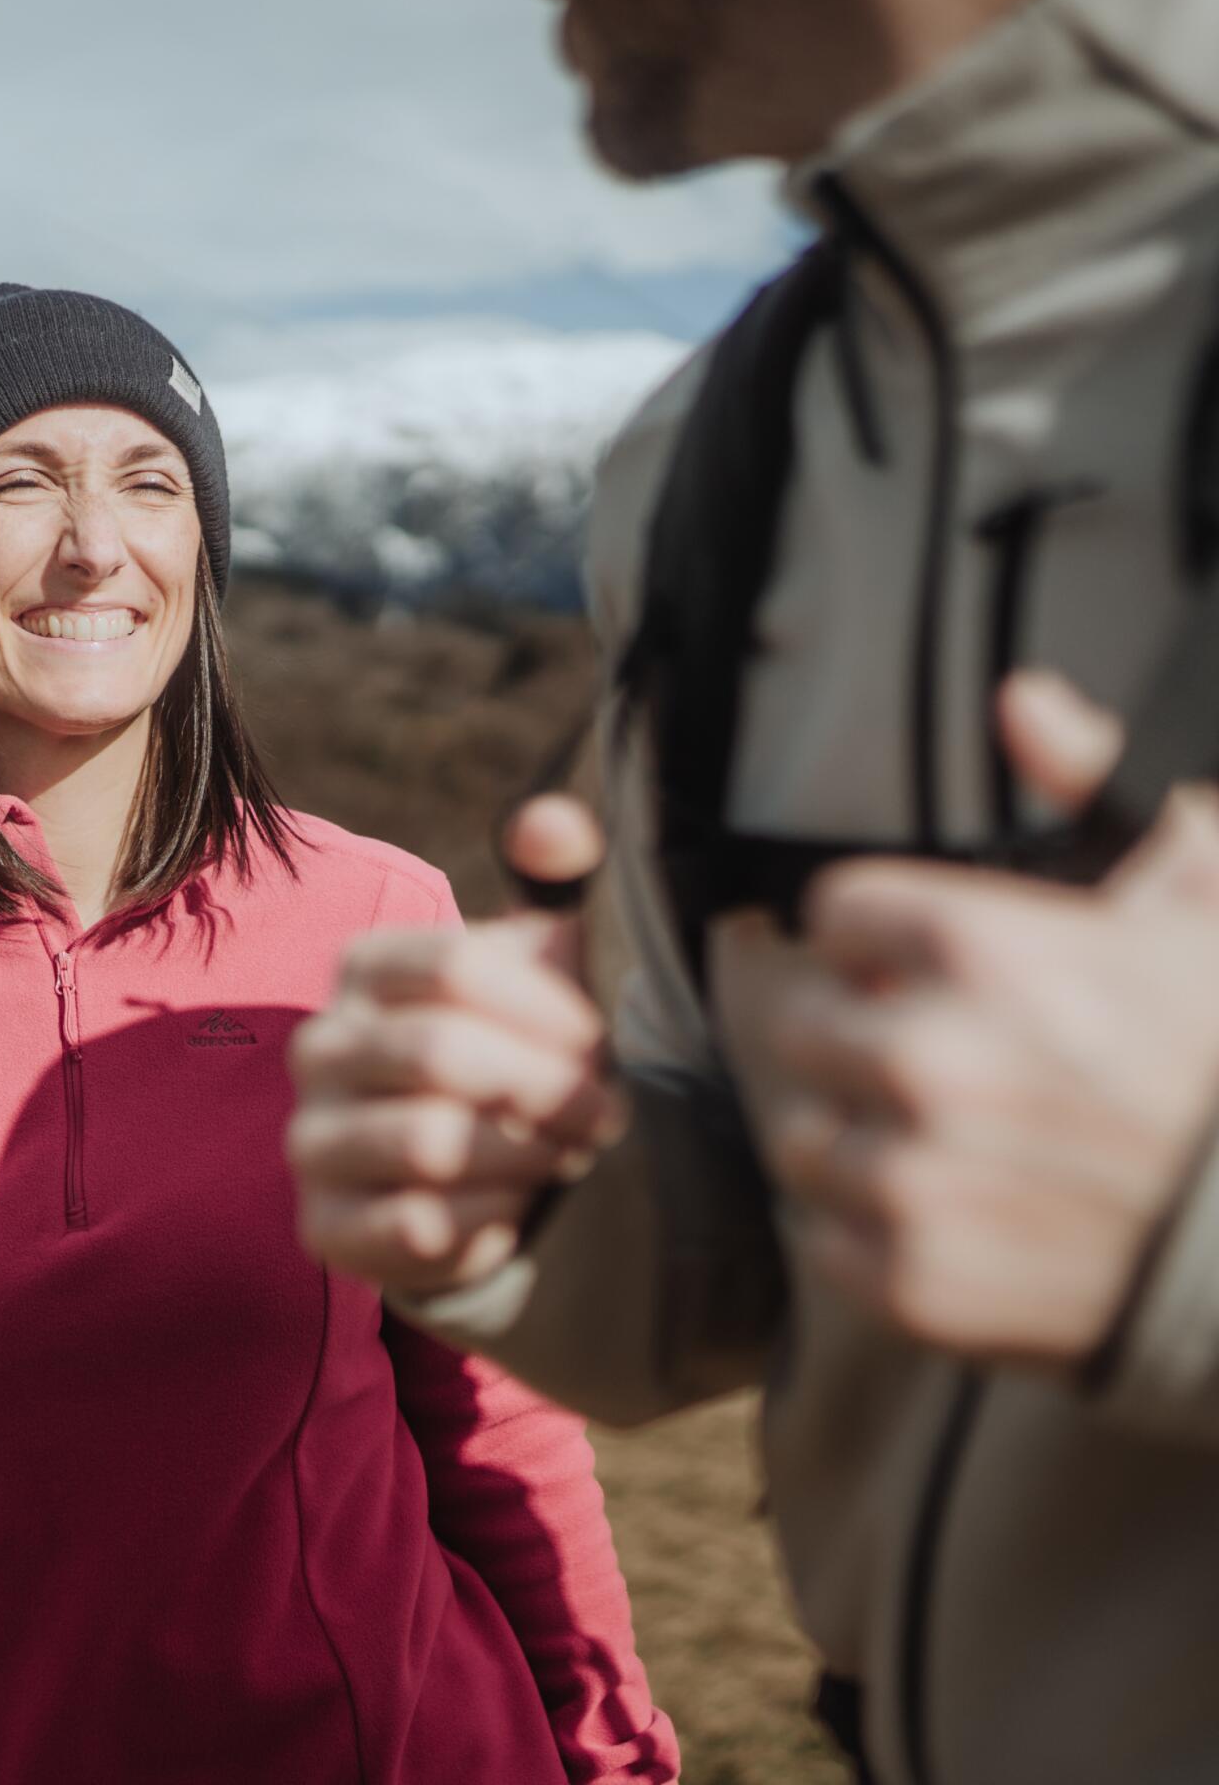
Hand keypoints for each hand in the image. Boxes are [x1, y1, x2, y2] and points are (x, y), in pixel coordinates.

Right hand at [286, 796, 624, 1294]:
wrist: (474, 1181)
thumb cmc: (520, 1055)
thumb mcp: (547, 971)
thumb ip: (560, 883)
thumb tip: (552, 821)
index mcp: (365, 966)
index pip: (452, 965)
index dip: (547, 1010)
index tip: (601, 1043)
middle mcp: (319, 1045)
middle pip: (440, 1053)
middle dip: (545, 1088)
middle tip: (603, 1114)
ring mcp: (311, 1139)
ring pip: (430, 1144)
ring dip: (525, 1156)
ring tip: (563, 1155)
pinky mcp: (322, 1229)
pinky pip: (417, 1228)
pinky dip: (491, 1222)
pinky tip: (517, 1210)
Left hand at [736, 671, 1218, 1368]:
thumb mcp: (1203, 899)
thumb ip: (1104, 787)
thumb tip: (1024, 701)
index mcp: (983, 950)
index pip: (837, 914)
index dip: (887, 941)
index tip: (930, 970)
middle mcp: (929, 1058)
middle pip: (808, 1024)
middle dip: (869, 1038)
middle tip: (951, 1069)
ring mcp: (915, 1176)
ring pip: (805, 1138)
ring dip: (865, 1142)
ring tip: (957, 1152)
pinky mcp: (912, 1281)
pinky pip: (822, 1239)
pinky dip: (872, 1238)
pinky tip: (958, 1222)